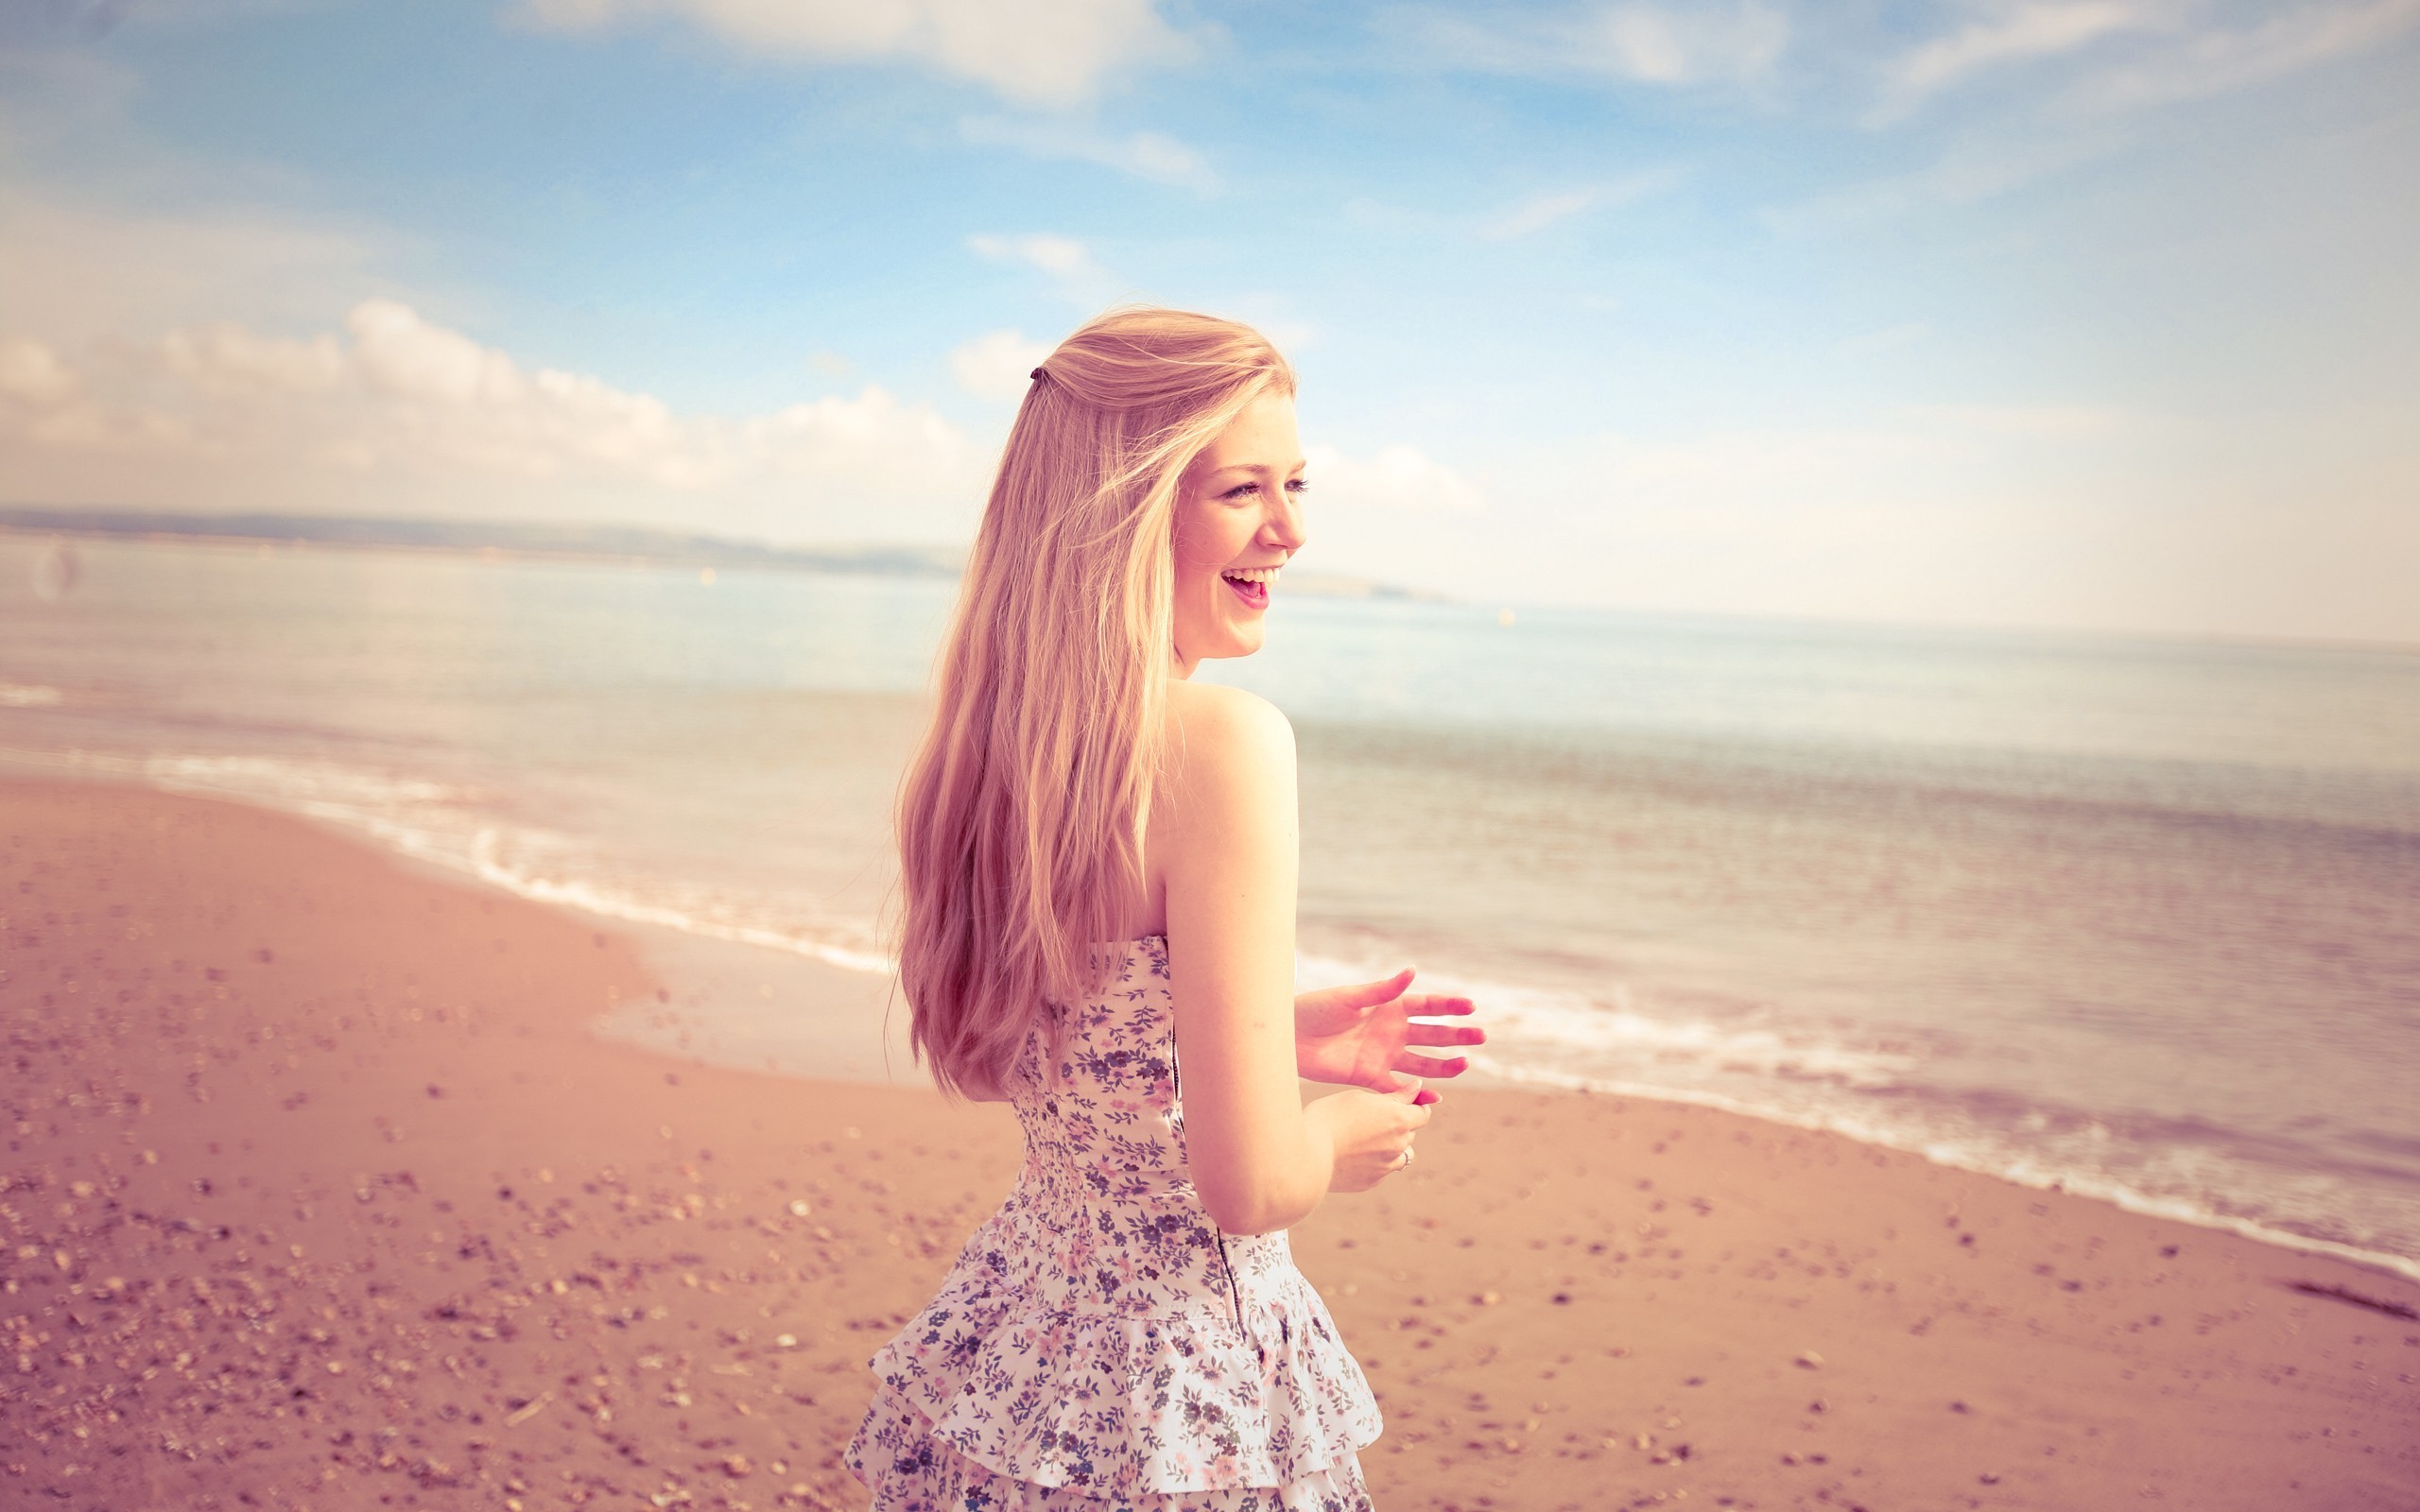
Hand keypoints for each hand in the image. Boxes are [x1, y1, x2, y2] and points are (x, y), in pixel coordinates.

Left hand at [1295, 969, 1483, 1104]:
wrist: (1288, 1037)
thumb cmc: (1315, 1009)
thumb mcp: (1349, 997)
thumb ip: (1383, 990)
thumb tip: (1413, 971)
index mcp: (1389, 1006)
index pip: (1427, 1006)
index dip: (1449, 1006)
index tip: (1471, 1007)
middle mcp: (1392, 1031)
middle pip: (1432, 1035)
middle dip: (1457, 1036)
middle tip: (1481, 1038)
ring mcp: (1384, 1055)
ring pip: (1423, 1063)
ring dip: (1444, 1065)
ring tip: (1466, 1065)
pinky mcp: (1371, 1077)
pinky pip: (1399, 1087)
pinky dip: (1417, 1092)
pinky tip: (1435, 1096)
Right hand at [1309, 1083, 1430, 1192]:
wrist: (1306, 1155)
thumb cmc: (1330, 1116)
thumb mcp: (1360, 1097)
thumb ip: (1394, 1096)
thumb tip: (1418, 1087)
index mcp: (1399, 1120)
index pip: (1423, 1114)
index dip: (1415, 1106)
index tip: (1402, 1103)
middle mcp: (1398, 1145)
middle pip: (1410, 1133)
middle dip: (1398, 1125)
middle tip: (1370, 1117)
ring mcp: (1386, 1167)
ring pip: (1400, 1155)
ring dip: (1390, 1147)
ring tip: (1363, 1139)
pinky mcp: (1371, 1182)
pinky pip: (1381, 1170)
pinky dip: (1374, 1162)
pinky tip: (1351, 1154)